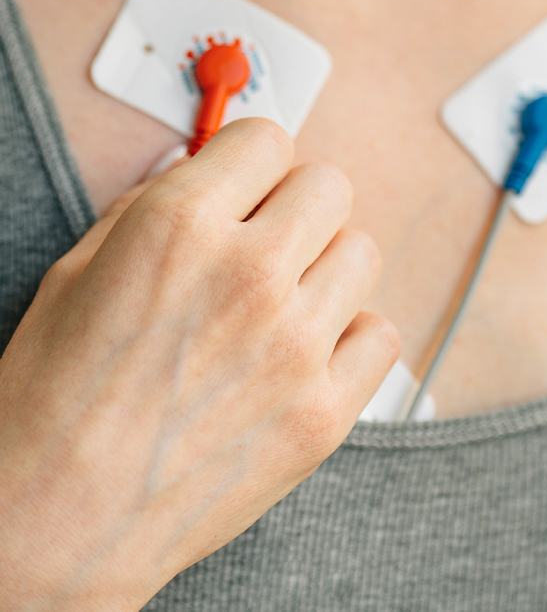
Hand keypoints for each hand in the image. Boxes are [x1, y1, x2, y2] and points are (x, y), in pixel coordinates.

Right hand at [0, 118, 398, 611]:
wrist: (56, 523)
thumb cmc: (51, 401)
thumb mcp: (78, 273)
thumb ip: (150, 208)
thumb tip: (199, 171)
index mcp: (181, 227)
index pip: (267, 138)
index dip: (252, 161)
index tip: (248, 185)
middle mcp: (250, 275)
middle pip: (330, 186)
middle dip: (295, 205)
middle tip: (267, 240)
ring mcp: (296, 346)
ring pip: (361, 253)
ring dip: (325, 266)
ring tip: (283, 301)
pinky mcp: (324, 413)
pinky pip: (380, 334)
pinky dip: (350, 335)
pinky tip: (308, 352)